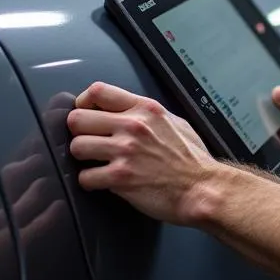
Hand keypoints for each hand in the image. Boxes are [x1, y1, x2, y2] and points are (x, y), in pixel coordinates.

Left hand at [66, 83, 216, 225]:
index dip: (85, 103)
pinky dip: (90, 182)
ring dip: (83, 158)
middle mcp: (133, 126)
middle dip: (80, 133)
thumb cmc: (192, 159)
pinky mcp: (120, 177)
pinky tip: (103, 182)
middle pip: (77, 119)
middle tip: (90, 143)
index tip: (87, 114)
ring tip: (96, 164)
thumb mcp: (175, 123)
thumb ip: (148, 115)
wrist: (202, 188)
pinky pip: (85, 177)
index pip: (99, 91)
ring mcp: (125, 151)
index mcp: (146, 109)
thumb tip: (126, 112)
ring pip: (77, 146)